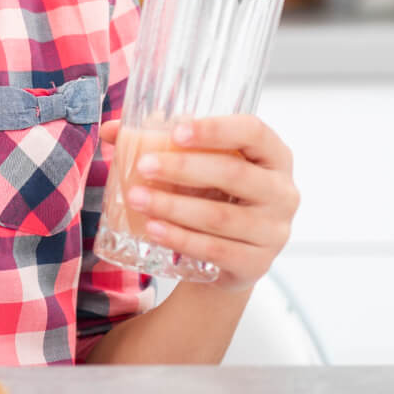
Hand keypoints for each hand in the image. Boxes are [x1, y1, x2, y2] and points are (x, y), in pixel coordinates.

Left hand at [101, 115, 298, 290]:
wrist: (230, 255)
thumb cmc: (215, 194)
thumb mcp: (199, 164)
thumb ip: (160, 141)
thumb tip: (111, 130)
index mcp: (274, 155)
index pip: (254, 132)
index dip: (216, 129)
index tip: (176, 132)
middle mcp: (282, 192)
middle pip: (234, 173)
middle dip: (184, 169)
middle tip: (143, 167)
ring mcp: (274, 231)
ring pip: (220, 217)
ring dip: (174, 207)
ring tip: (137, 199)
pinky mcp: (256, 264)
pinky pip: (215, 251)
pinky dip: (180, 238)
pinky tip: (153, 229)